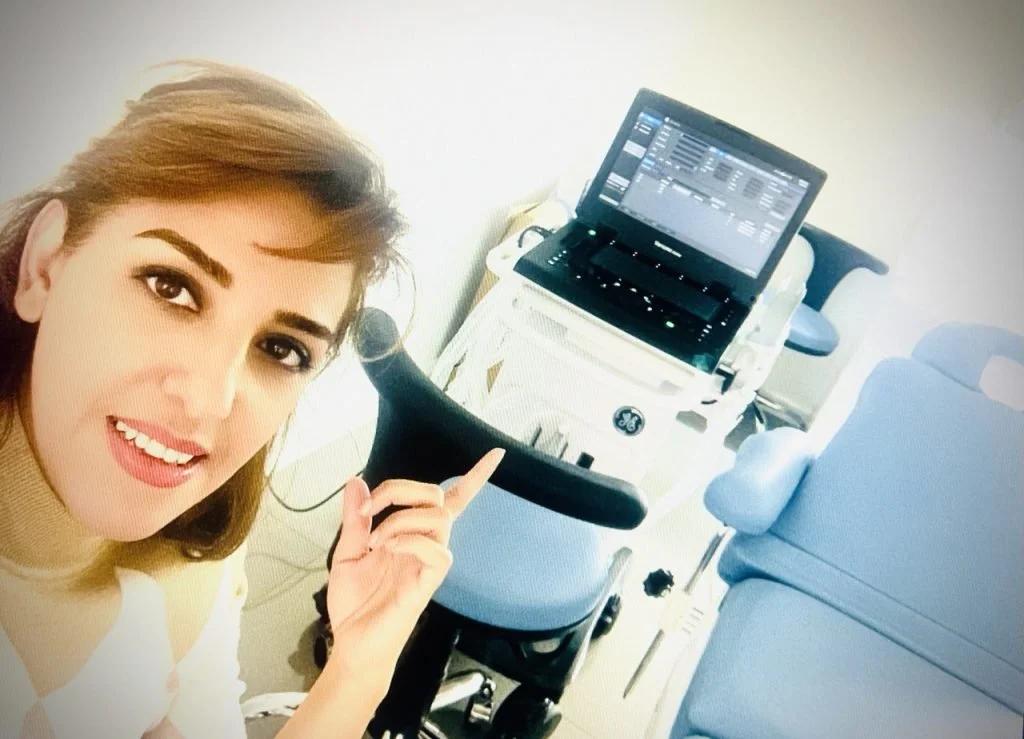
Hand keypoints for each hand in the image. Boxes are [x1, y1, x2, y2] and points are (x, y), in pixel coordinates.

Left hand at [324, 449, 505, 680]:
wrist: (352, 643)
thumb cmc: (355, 603)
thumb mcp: (347, 552)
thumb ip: (355, 518)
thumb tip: (356, 481)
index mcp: (413, 534)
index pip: (452, 500)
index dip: (475, 477)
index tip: (495, 455)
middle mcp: (427, 544)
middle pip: (438, 496)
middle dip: (399, 489)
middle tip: (367, 510)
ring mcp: (430, 562)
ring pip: (437, 518)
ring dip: (399, 518)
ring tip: (375, 541)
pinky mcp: (429, 582)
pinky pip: (437, 550)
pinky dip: (407, 540)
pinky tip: (386, 550)